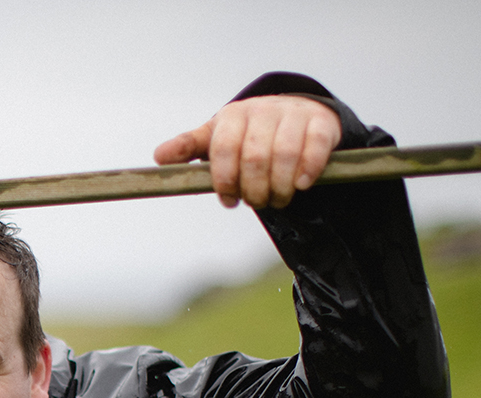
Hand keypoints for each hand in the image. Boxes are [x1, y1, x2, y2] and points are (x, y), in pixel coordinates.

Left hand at [154, 95, 341, 209]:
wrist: (294, 113)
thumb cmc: (248, 133)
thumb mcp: (216, 136)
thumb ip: (189, 147)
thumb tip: (159, 158)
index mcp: (233, 116)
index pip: (224, 149)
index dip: (225, 180)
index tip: (229, 200)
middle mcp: (263, 110)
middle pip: (255, 157)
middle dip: (254, 189)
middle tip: (255, 203)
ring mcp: (294, 114)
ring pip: (285, 154)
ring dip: (280, 186)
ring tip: (277, 200)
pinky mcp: (321, 123)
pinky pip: (315, 147)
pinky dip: (308, 169)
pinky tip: (301, 186)